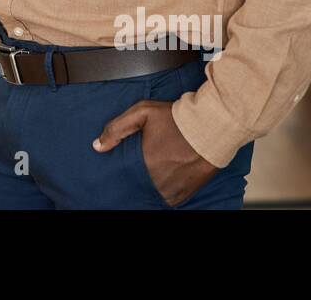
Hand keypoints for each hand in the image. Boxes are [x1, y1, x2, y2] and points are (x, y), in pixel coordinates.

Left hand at [92, 100, 217, 205]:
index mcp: (145, 164)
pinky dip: (166, 190)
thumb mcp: (142, 113)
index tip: (124, 166)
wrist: (212, 125)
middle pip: (139, 185)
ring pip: (155, 193)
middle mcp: (158, 181)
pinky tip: (166, 177)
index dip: (123, 172)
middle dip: (138, 177)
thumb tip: (97, 146)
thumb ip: (116, 129)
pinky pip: (170, 198)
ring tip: (155, 171)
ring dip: (152, 185)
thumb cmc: (177, 118)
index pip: (124, 177)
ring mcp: (173, 190)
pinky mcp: (187, 192)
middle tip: (142, 165)